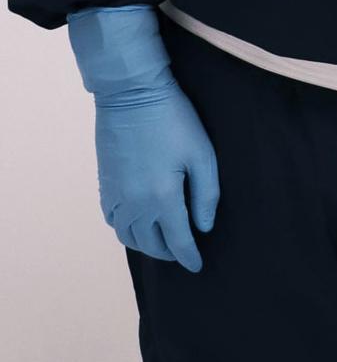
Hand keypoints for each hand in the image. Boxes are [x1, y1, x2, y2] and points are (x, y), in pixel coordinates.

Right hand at [68, 7, 219, 272]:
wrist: (132, 95)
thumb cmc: (174, 119)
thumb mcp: (202, 152)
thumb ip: (206, 193)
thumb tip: (204, 227)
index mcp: (162, 197)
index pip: (177, 240)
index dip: (189, 256)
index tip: (198, 266)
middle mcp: (134, 204)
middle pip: (151, 243)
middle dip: (169, 253)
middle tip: (183, 254)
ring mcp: (116, 196)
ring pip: (128, 237)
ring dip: (146, 246)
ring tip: (163, 244)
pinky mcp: (105, 186)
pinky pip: (113, 222)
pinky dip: (126, 231)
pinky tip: (137, 226)